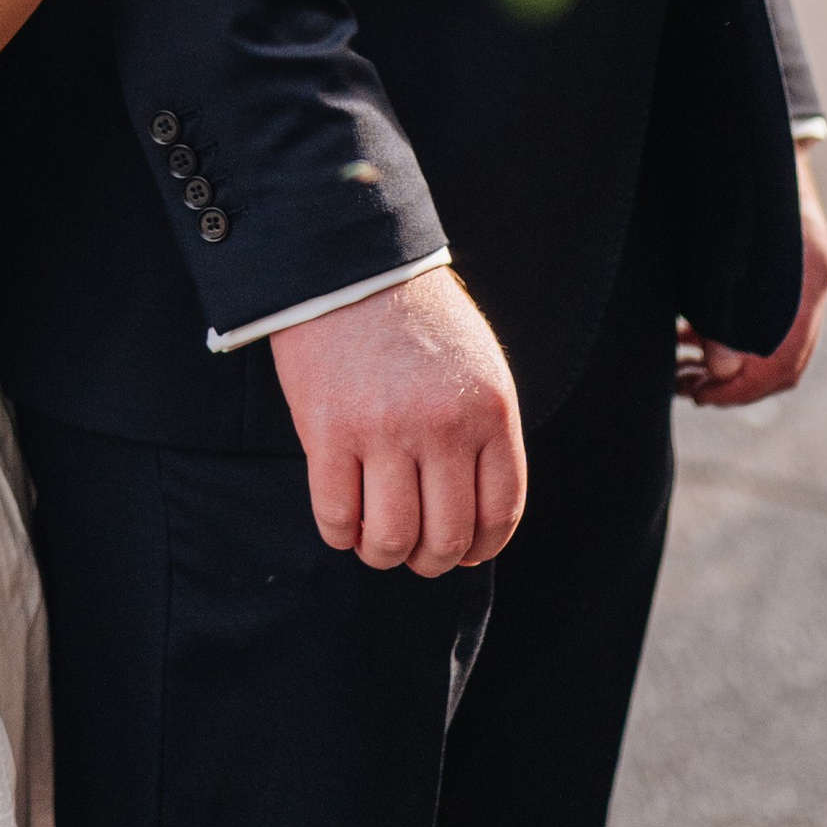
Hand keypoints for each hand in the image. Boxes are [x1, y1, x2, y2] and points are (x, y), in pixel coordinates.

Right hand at [271, 266, 526, 574]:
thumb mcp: (477, 367)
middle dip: (432, 559)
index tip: (466, 551)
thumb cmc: (417, 320)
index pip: (500, 511)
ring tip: (375, 541)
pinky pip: (336, 517)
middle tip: (415, 551)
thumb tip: (478, 522)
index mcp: (489, 410)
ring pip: (392, 539)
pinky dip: (340, 534)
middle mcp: (442, 425)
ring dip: (383, 554)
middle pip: (447, 537)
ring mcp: (383, 430)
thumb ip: (483, 434)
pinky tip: (343, 522)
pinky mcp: (326, 431)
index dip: (483, 547)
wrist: (350, 267)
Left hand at [677, 149, 826, 407]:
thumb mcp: (720, 237)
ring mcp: (809, 278)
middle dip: (736, 387)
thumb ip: (721, 301)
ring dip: (734, 370)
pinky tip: (693, 341)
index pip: (784, 360)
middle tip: (688, 388)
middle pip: (787, 366)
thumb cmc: (731, 179)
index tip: (698, 393)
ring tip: (684, 372)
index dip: (740, 387)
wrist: (758, 130)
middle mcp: (815, 281)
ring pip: (782, 352)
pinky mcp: (794, 273)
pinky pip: (776, 328)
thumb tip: (721, 364)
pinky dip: (738, 344)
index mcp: (806, 274)